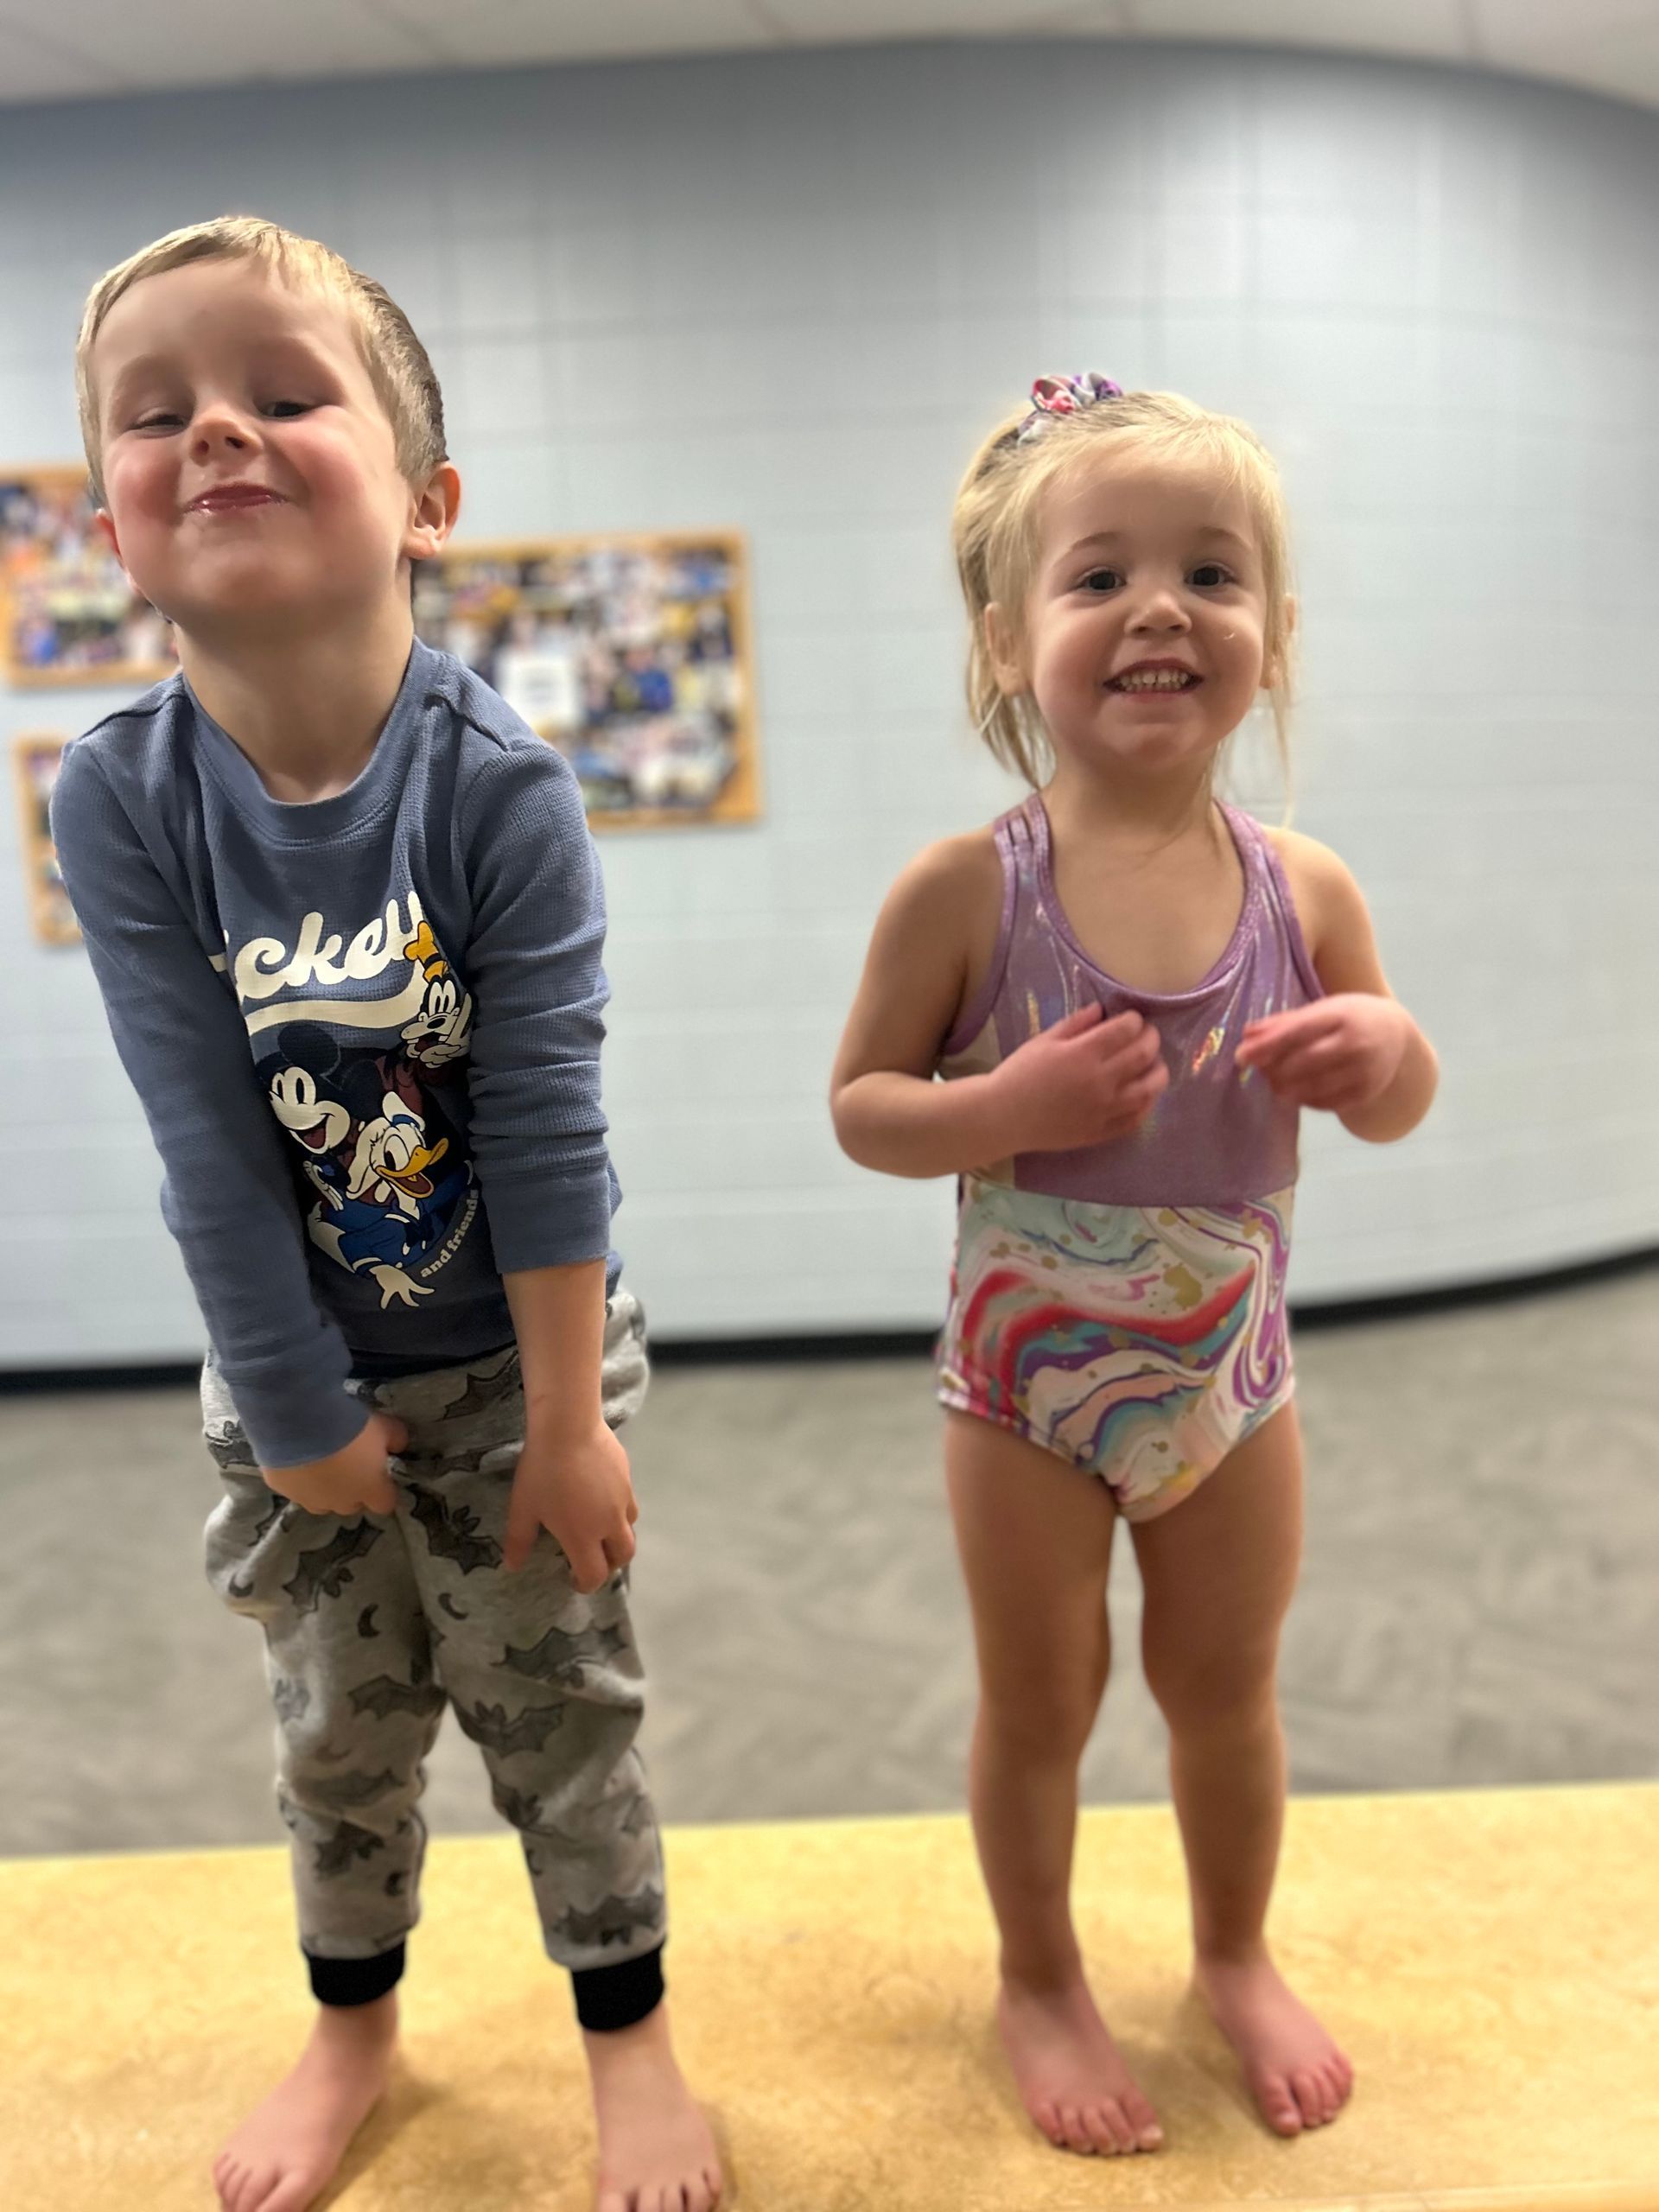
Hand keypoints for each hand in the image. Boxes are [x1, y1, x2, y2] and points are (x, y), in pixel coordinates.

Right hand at [263, 1410, 406, 1516]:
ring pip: (320, 1502)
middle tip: (349, 1463)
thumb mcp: (384, 1426)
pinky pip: (293, 1487)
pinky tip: (293, 1455)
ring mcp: (308, 1499)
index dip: (383, 1490)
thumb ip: (395, 1439)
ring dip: (324, 1488)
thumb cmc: (350, 1427)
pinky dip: (296, 1476)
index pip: (385, 1504)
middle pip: (351, 1505)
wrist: (300, 1421)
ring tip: (320, 1462)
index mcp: (369, 1490)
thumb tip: (398, 1446)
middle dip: (353, 1489)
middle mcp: (340, 1502)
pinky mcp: (281, 1489)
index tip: (381, 1475)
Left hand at [505, 1420, 637, 1588]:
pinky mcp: (627, 1476)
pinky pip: (628, 1502)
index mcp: (584, 1537)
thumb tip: (512, 1566)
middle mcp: (610, 1523)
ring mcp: (623, 1498)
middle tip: (591, 1558)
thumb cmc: (543, 1470)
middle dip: (610, 1564)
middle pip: (623, 1556)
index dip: (585, 1583)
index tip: (573, 1578)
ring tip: (599, 1528)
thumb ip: (519, 1540)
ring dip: (617, 1537)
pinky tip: (601, 1496)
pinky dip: (619, 1511)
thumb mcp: (523, 1507)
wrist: (568, 1426)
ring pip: (630, 1528)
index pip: (595, 1575)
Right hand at [987, 1002, 1167, 1154]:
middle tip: (1147, 1036)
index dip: (1134, 1020)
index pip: (1126, 1030)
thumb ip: (1076, 1023)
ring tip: (1154, 1065)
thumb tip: (1103, 1010)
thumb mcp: (1044, 1040)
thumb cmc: (1019, 1074)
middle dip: (1151, 1040)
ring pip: (1149, 1089)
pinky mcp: (1101, 1132)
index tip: (1132, 1019)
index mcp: (1083, 1054)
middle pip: (1143, 1055)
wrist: (1003, 1117)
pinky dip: (1147, 1104)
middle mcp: (1100, 1081)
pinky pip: (1136, 1119)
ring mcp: (1104, 1109)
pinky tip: (1144, 1095)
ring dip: (1158, 1072)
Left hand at [1236, 993, 1409, 1113]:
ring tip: (1275, 1082)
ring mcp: (1363, 1071)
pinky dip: (1305, 1100)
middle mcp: (1355, 1044)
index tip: (1240, 1056)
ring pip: (1312, 1088)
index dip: (1267, 1046)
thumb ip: (1284, 1023)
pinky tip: (1297, 1091)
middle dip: (1273, 1070)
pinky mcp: (1366, 1093)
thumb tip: (1247, 1035)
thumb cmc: (1349, 1018)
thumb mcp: (1322, 1009)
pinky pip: (1326, 1104)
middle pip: (1303, 1063)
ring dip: (1285, 1088)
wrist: (1397, 1035)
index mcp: (1341, 1015)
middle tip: (1259, 1070)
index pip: (1298, 1031)